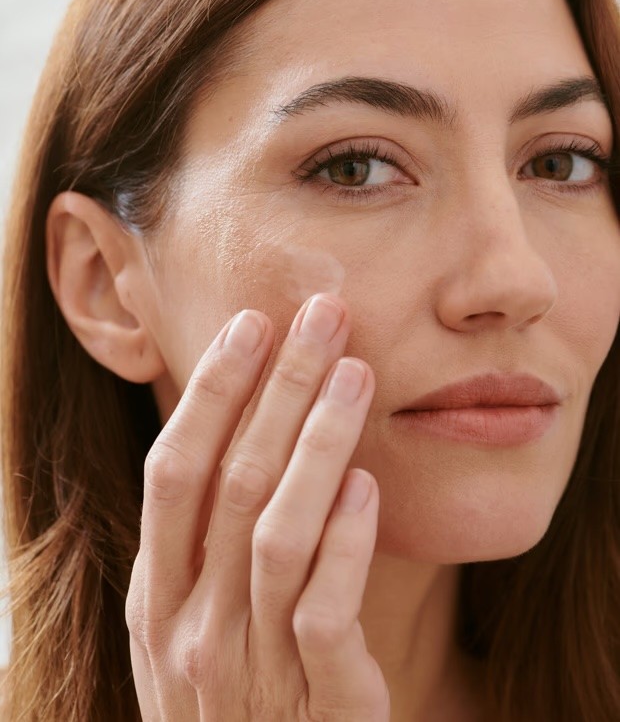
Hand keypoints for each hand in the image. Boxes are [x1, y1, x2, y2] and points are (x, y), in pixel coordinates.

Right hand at [126, 293, 389, 720]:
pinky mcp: (320, 703)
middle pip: (231, 481)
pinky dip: (346, 542)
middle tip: (321, 316)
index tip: (250, 324)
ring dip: (318, 443)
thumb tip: (239, 429)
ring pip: (277, 532)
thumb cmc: (232, 697)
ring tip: (354, 372)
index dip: (210, 392)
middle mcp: (192, 627)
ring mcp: (250, 666)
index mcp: (155, 597)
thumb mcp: (189, 627)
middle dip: (278, 388)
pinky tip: (369, 484)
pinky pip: (326, 610)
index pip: (174, 471)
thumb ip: (201, 547)